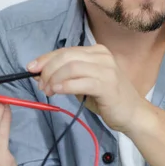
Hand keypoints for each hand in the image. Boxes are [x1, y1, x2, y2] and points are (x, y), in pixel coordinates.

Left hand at [27, 44, 144, 132]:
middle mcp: (102, 56)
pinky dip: (65, 86)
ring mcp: (106, 69)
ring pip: (71, 67)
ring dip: (54, 79)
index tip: (31, 68)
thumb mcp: (85, 83)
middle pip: (66, 57)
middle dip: (48, 70)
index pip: (66, 51)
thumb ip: (68, 76)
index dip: (46, 58)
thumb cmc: (108, 99)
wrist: (133, 114)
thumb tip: (41, 73)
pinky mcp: (107, 85)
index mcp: (97, 52)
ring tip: (48, 91)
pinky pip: (80, 81)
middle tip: (41, 85)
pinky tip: (57, 92)